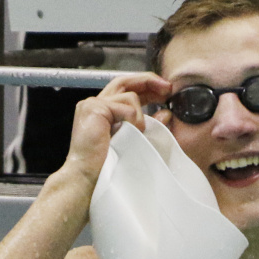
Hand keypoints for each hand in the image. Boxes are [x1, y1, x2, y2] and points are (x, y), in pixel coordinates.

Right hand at [63, 73, 171, 187]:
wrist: (90, 177)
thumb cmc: (109, 165)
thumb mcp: (136, 139)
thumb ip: (149, 124)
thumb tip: (167, 113)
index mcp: (103, 110)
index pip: (126, 89)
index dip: (146, 85)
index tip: (166, 90)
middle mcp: (96, 103)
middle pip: (125, 81)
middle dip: (149, 81)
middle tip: (168, 88)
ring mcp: (93, 104)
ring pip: (130, 96)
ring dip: (140, 115)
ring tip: (137, 133)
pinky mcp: (95, 108)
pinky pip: (126, 107)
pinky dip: (133, 120)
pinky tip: (128, 133)